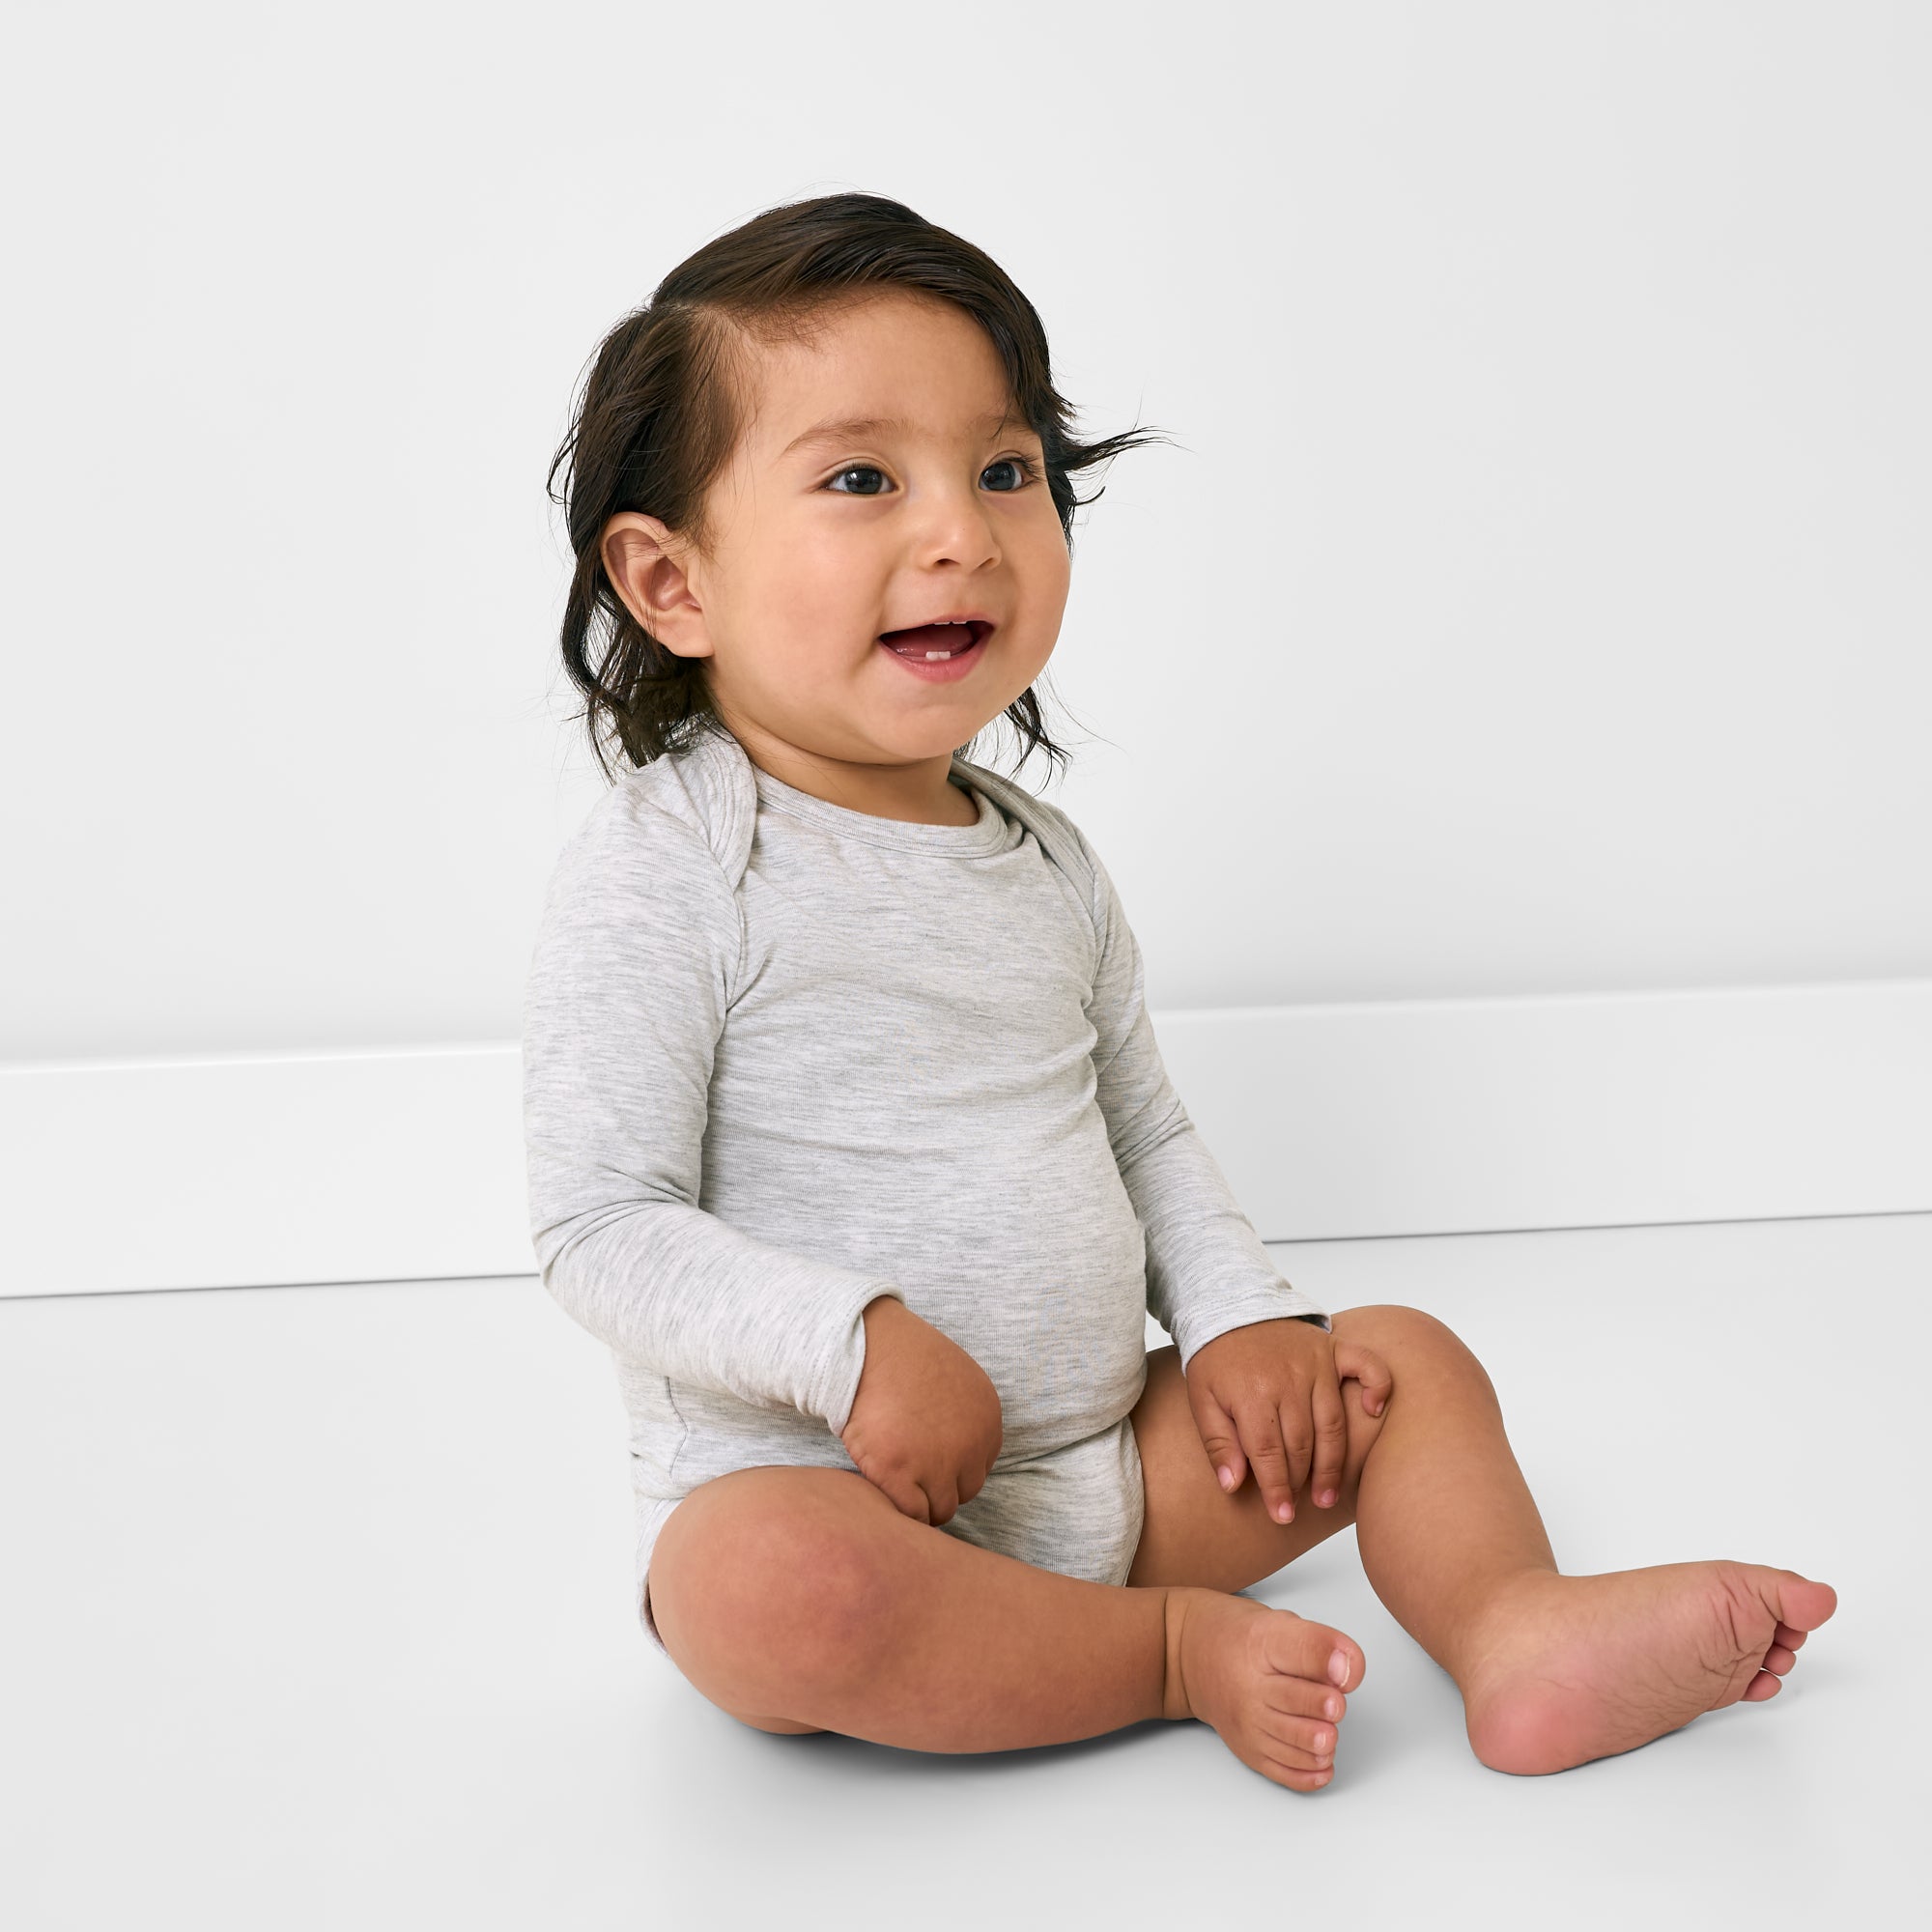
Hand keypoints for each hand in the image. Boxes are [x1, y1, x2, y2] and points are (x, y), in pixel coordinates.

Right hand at [839, 1295, 1003, 1525]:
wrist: (867, 1345)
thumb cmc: (903, 1359)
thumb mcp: (957, 1380)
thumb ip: (965, 1418)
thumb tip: (957, 1451)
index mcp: (987, 1421)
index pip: (979, 1466)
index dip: (952, 1467)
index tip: (928, 1459)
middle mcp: (971, 1446)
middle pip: (964, 1491)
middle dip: (939, 1485)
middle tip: (910, 1471)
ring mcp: (936, 1463)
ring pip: (941, 1510)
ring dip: (920, 1501)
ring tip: (896, 1481)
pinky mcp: (898, 1473)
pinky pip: (911, 1513)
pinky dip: (898, 1507)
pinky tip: (883, 1485)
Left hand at [1185, 1317, 1393, 1526]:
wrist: (1230, 1306)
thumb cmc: (1216, 1358)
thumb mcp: (1201, 1399)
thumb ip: (1217, 1442)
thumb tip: (1232, 1485)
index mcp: (1252, 1394)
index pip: (1269, 1453)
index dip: (1276, 1487)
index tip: (1281, 1515)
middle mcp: (1288, 1379)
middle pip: (1303, 1443)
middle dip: (1303, 1482)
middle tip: (1301, 1508)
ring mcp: (1314, 1362)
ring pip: (1332, 1422)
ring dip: (1334, 1462)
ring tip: (1329, 1494)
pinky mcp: (1332, 1347)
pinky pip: (1366, 1365)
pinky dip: (1378, 1386)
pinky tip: (1375, 1412)